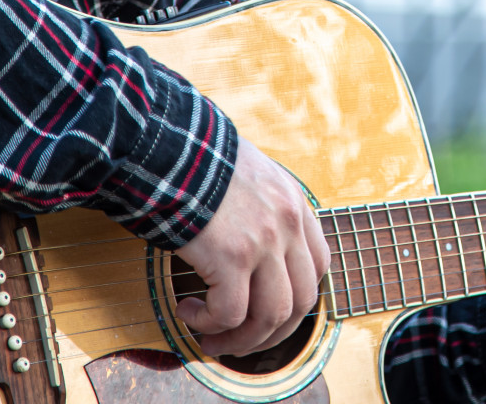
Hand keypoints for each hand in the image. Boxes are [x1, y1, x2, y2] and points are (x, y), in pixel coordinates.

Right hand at [174, 140, 330, 355]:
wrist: (167, 143)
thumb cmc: (194, 159)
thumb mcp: (246, 176)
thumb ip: (259, 207)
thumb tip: (246, 248)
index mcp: (294, 203)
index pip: (318, 265)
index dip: (296, 299)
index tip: (268, 313)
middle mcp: (288, 224)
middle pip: (302, 300)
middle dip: (271, 333)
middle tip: (239, 341)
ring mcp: (265, 241)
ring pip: (271, 316)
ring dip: (241, 339)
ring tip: (211, 340)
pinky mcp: (232, 257)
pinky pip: (230, 314)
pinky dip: (208, 324)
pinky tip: (188, 312)